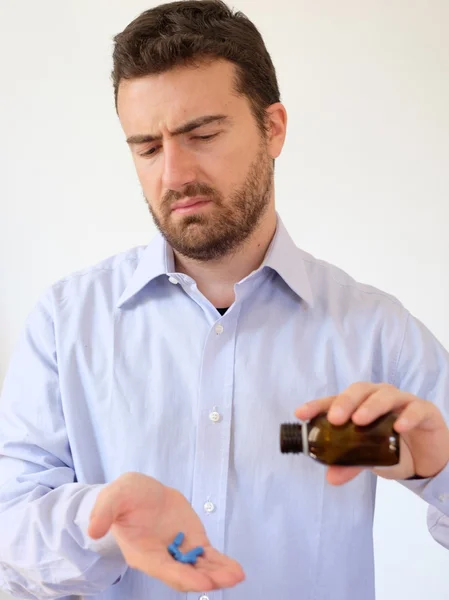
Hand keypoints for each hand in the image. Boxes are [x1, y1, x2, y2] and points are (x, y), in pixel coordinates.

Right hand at [88, 472, 243, 591]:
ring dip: (218, 573)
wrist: (139, 492)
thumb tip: (93, 529)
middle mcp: (162, 557)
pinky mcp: (192, 541)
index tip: (202, 582)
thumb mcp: (113, 497)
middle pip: (185, 573)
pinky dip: (221, 563)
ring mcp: (179, 551)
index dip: (182, 576)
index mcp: (142, 552)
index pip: (163, 569)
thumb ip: (104, 511)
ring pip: (200, 568)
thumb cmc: (124, 497)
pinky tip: (235, 569)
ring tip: (237, 575)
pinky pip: (208, 556)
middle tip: (226, 580)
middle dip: (206, 578)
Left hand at [295, 383, 448, 485]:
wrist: (428, 459)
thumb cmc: (394, 450)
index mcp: (361, 405)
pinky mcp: (425, 411)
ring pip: (386, 394)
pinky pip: (417, 408)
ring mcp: (403, 401)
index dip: (318, 405)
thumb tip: (331, 477)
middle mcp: (379, 397)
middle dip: (345, 402)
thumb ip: (351, 465)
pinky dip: (407, 416)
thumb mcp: (369, 459)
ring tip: (359, 421)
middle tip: (335, 419)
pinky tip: (399, 427)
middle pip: (360, 390)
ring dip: (371, 406)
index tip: (301, 414)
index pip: (336, 400)